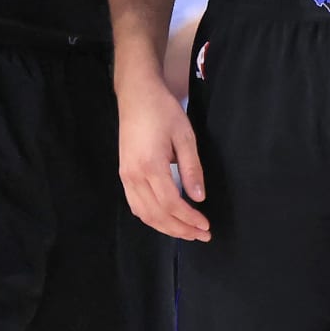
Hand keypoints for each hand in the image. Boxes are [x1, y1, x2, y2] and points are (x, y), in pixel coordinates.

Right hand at [117, 70, 210, 241]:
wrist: (137, 94)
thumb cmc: (162, 110)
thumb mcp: (185, 136)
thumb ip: (192, 168)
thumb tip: (199, 197)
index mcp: (150, 165)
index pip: (171, 203)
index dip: (189, 218)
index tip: (206, 226)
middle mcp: (134, 175)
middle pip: (156, 214)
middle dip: (180, 229)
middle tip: (201, 235)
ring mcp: (125, 176)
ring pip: (144, 214)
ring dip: (166, 227)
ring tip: (186, 232)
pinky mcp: (124, 173)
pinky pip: (135, 205)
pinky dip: (151, 217)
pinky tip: (165, 219)